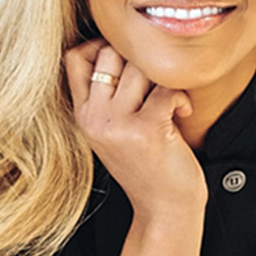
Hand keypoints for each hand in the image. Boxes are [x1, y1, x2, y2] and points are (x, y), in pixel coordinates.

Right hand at [63, 40, 206, 219]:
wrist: (164, 210)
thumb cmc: (146, 166)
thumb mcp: (112, 131)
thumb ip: (108, 96)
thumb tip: (123, 46)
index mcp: (82, 115)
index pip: (74, 57)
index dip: (100, 45)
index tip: (127, 61)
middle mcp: (93, 118)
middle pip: (111, 53)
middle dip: (140, 59)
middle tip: (155, 82)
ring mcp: (117, 124)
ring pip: (140, 66)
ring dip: (163, 76)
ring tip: (170, 98)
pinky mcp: (146, 130)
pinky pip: (167, 88)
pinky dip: (182, 97)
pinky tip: (182, 113)